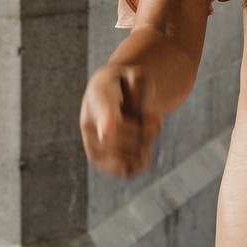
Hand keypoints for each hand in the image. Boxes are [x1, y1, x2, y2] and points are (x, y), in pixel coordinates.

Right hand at [80, 63, 162, 178]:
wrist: (112, 98)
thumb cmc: (125, 85)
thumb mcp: (133, 74)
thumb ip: (138, 79)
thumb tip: (136, 79)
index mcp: (99, 98)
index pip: (103, 113)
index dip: (106, 123)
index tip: (107, 133)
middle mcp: (90, 126)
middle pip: (130, 136)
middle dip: (149, 127)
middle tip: (156, 116)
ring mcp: (94, 147)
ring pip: (130, 156)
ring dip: (147, 143)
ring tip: (145, 127)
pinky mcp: (102, 164)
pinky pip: (127, 172)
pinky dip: (142, 161)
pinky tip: (143, 147)